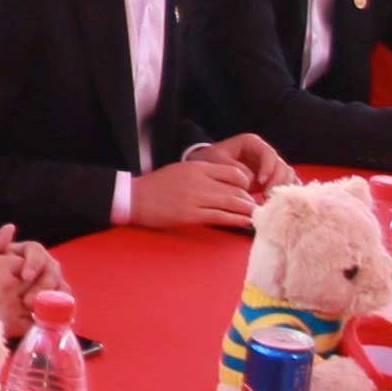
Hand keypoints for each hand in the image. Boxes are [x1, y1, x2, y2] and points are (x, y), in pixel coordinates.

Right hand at [0, 223, 43, 327]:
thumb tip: (11, 228)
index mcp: (4, 265)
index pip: (32, 261)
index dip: (30, 266)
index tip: (22, 272)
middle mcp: (12, 284)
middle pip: (39, 281)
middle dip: (38, 284)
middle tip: (30, 288)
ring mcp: (13, 305)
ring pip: (41, 302)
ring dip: (39, 302)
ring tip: (29, 303)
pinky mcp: (11, 324)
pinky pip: (33, 322)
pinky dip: (35, 320)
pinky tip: (27, 318)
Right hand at [124, 152, 272, 232]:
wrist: (135, 198)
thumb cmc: (157, 185)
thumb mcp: (181, 171)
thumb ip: (202, 175)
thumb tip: (224, 185)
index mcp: (197, 167)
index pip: (233, 172)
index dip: (245, 182)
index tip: (248, 190)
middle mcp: (200, 180)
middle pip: (236, 188)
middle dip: (249, 199)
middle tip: (256, 206)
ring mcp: (196, 198)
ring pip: (232, 203)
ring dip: (246, 210)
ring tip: (255, 215)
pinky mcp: (192, 215)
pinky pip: (221, 217)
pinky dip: (236, 220)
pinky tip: (245, 223)